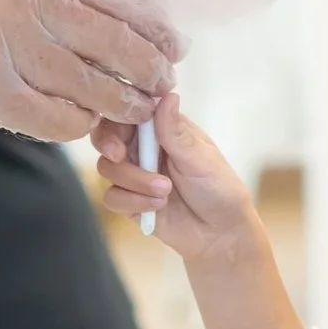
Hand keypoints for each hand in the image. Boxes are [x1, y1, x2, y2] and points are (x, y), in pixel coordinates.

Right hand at [0, 0, 178, 139]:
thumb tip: (123, 19)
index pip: (107, 2)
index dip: (148, 30)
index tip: (173, 47)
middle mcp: (20, 5)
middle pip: (107, 43)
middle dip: (144, 69)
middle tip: (163, 85)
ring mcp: (3, 50)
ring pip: (86, 85)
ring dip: (118, 103)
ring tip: (137, 111)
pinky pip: (53, 119)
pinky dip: (76, 124)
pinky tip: (83, 122)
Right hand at [90, 93, 263, 265]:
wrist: (220, 233)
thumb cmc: (218, 188)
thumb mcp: (200, 158)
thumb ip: (176, 132)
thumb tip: (167, 95)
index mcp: (161, 129)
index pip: (128, 112)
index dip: (118, 117)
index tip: (124, 128)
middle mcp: (143, 148)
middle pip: (107, 137)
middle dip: (110, 145)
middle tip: (119, 155)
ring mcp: (134, 175)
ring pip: (108, 168)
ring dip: (134, 180)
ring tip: (165, 191)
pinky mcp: (129, 202)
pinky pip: (113, 197)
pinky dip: (133, 202)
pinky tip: (158, 207)